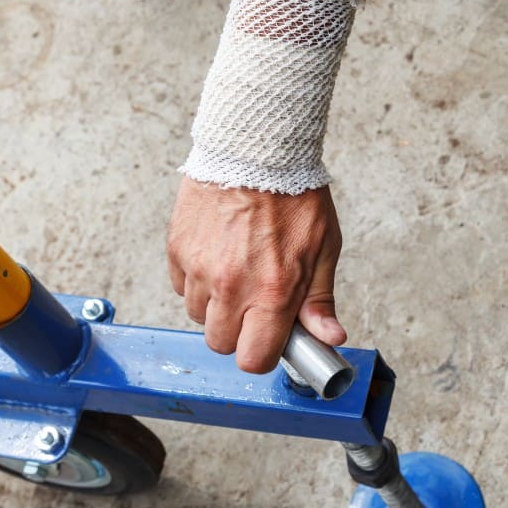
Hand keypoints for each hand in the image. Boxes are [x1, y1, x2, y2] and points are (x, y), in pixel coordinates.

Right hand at [167, 177, 345, 373]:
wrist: (256, 149)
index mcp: (272, 292)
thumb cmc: (295, 197)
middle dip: (236, 331)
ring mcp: (200, 268)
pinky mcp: (178, 248)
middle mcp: (231, 286)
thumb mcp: (323, 248)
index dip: (259, 354)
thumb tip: (330, 338)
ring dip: (214, 303)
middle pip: (219, 343)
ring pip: (197, 314)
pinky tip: (216, 253)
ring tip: (235, 270)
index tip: (266, 338)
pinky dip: (195, 278)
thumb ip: (320, 300)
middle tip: (251, 302)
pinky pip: (180, 284)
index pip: (252, 359)